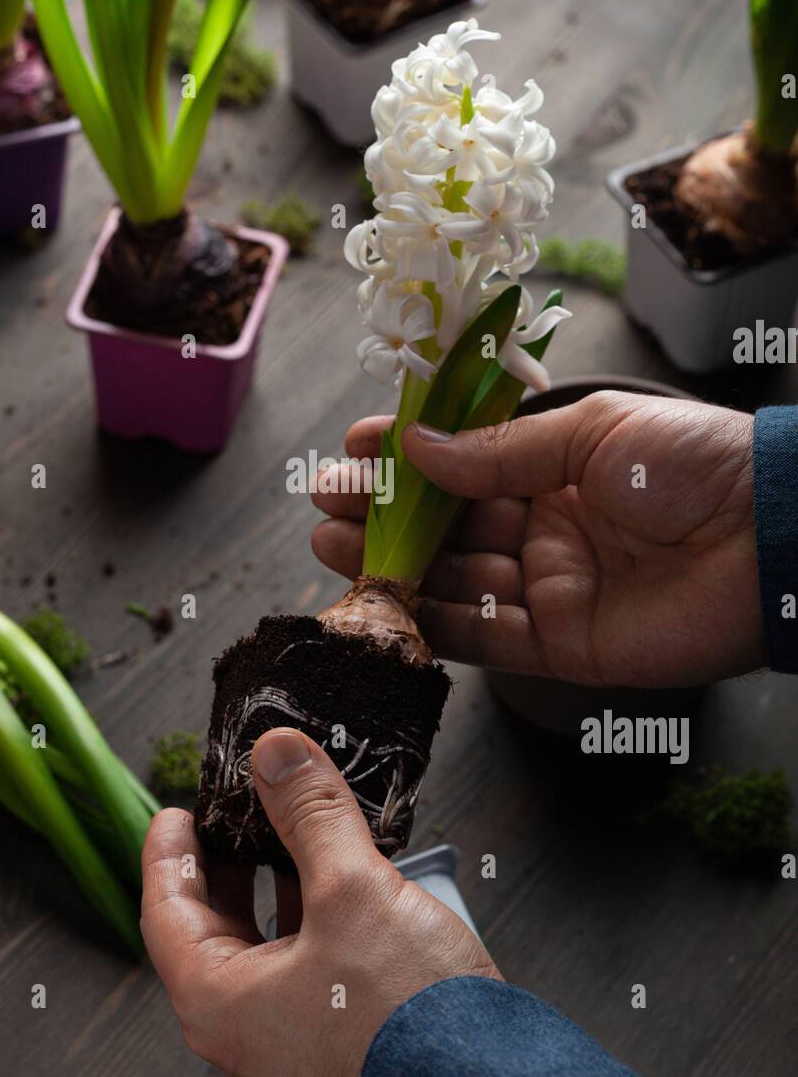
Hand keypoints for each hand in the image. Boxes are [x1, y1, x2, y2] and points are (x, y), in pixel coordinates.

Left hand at [141, 729, 497, 1076]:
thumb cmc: (411, 1023)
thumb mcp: (353, 890)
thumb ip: (310, 813)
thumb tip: (277, 754)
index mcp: (220, 1004)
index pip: (166, 912)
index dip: (169, 853)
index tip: (178, 811)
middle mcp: (245, 1031)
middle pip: (210, 929)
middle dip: (223, 863)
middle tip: (232, 814)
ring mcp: (290, 1041)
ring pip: (259, 947)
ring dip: (269, 886)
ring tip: (286, 833)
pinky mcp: (334, 1041)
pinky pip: (298, 966)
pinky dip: (306, 915)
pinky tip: (337, 881)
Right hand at [312, 392, 764, 686]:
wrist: (774, 540)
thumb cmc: (695, 463)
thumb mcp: (591, 431)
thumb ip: (499, 450)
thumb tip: (416, 445)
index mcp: (560, 467)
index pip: (466, 461)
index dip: (409, 454)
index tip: (354, 444)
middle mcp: (549, 527)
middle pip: (449, 524)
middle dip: (384, 511)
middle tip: (323, 501)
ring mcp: (553, 588)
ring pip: (455, 578)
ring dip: (393, 563)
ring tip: (328, 544)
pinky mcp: (564, 645)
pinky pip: (485, 636)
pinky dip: (434, 622)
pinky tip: (385, 601)